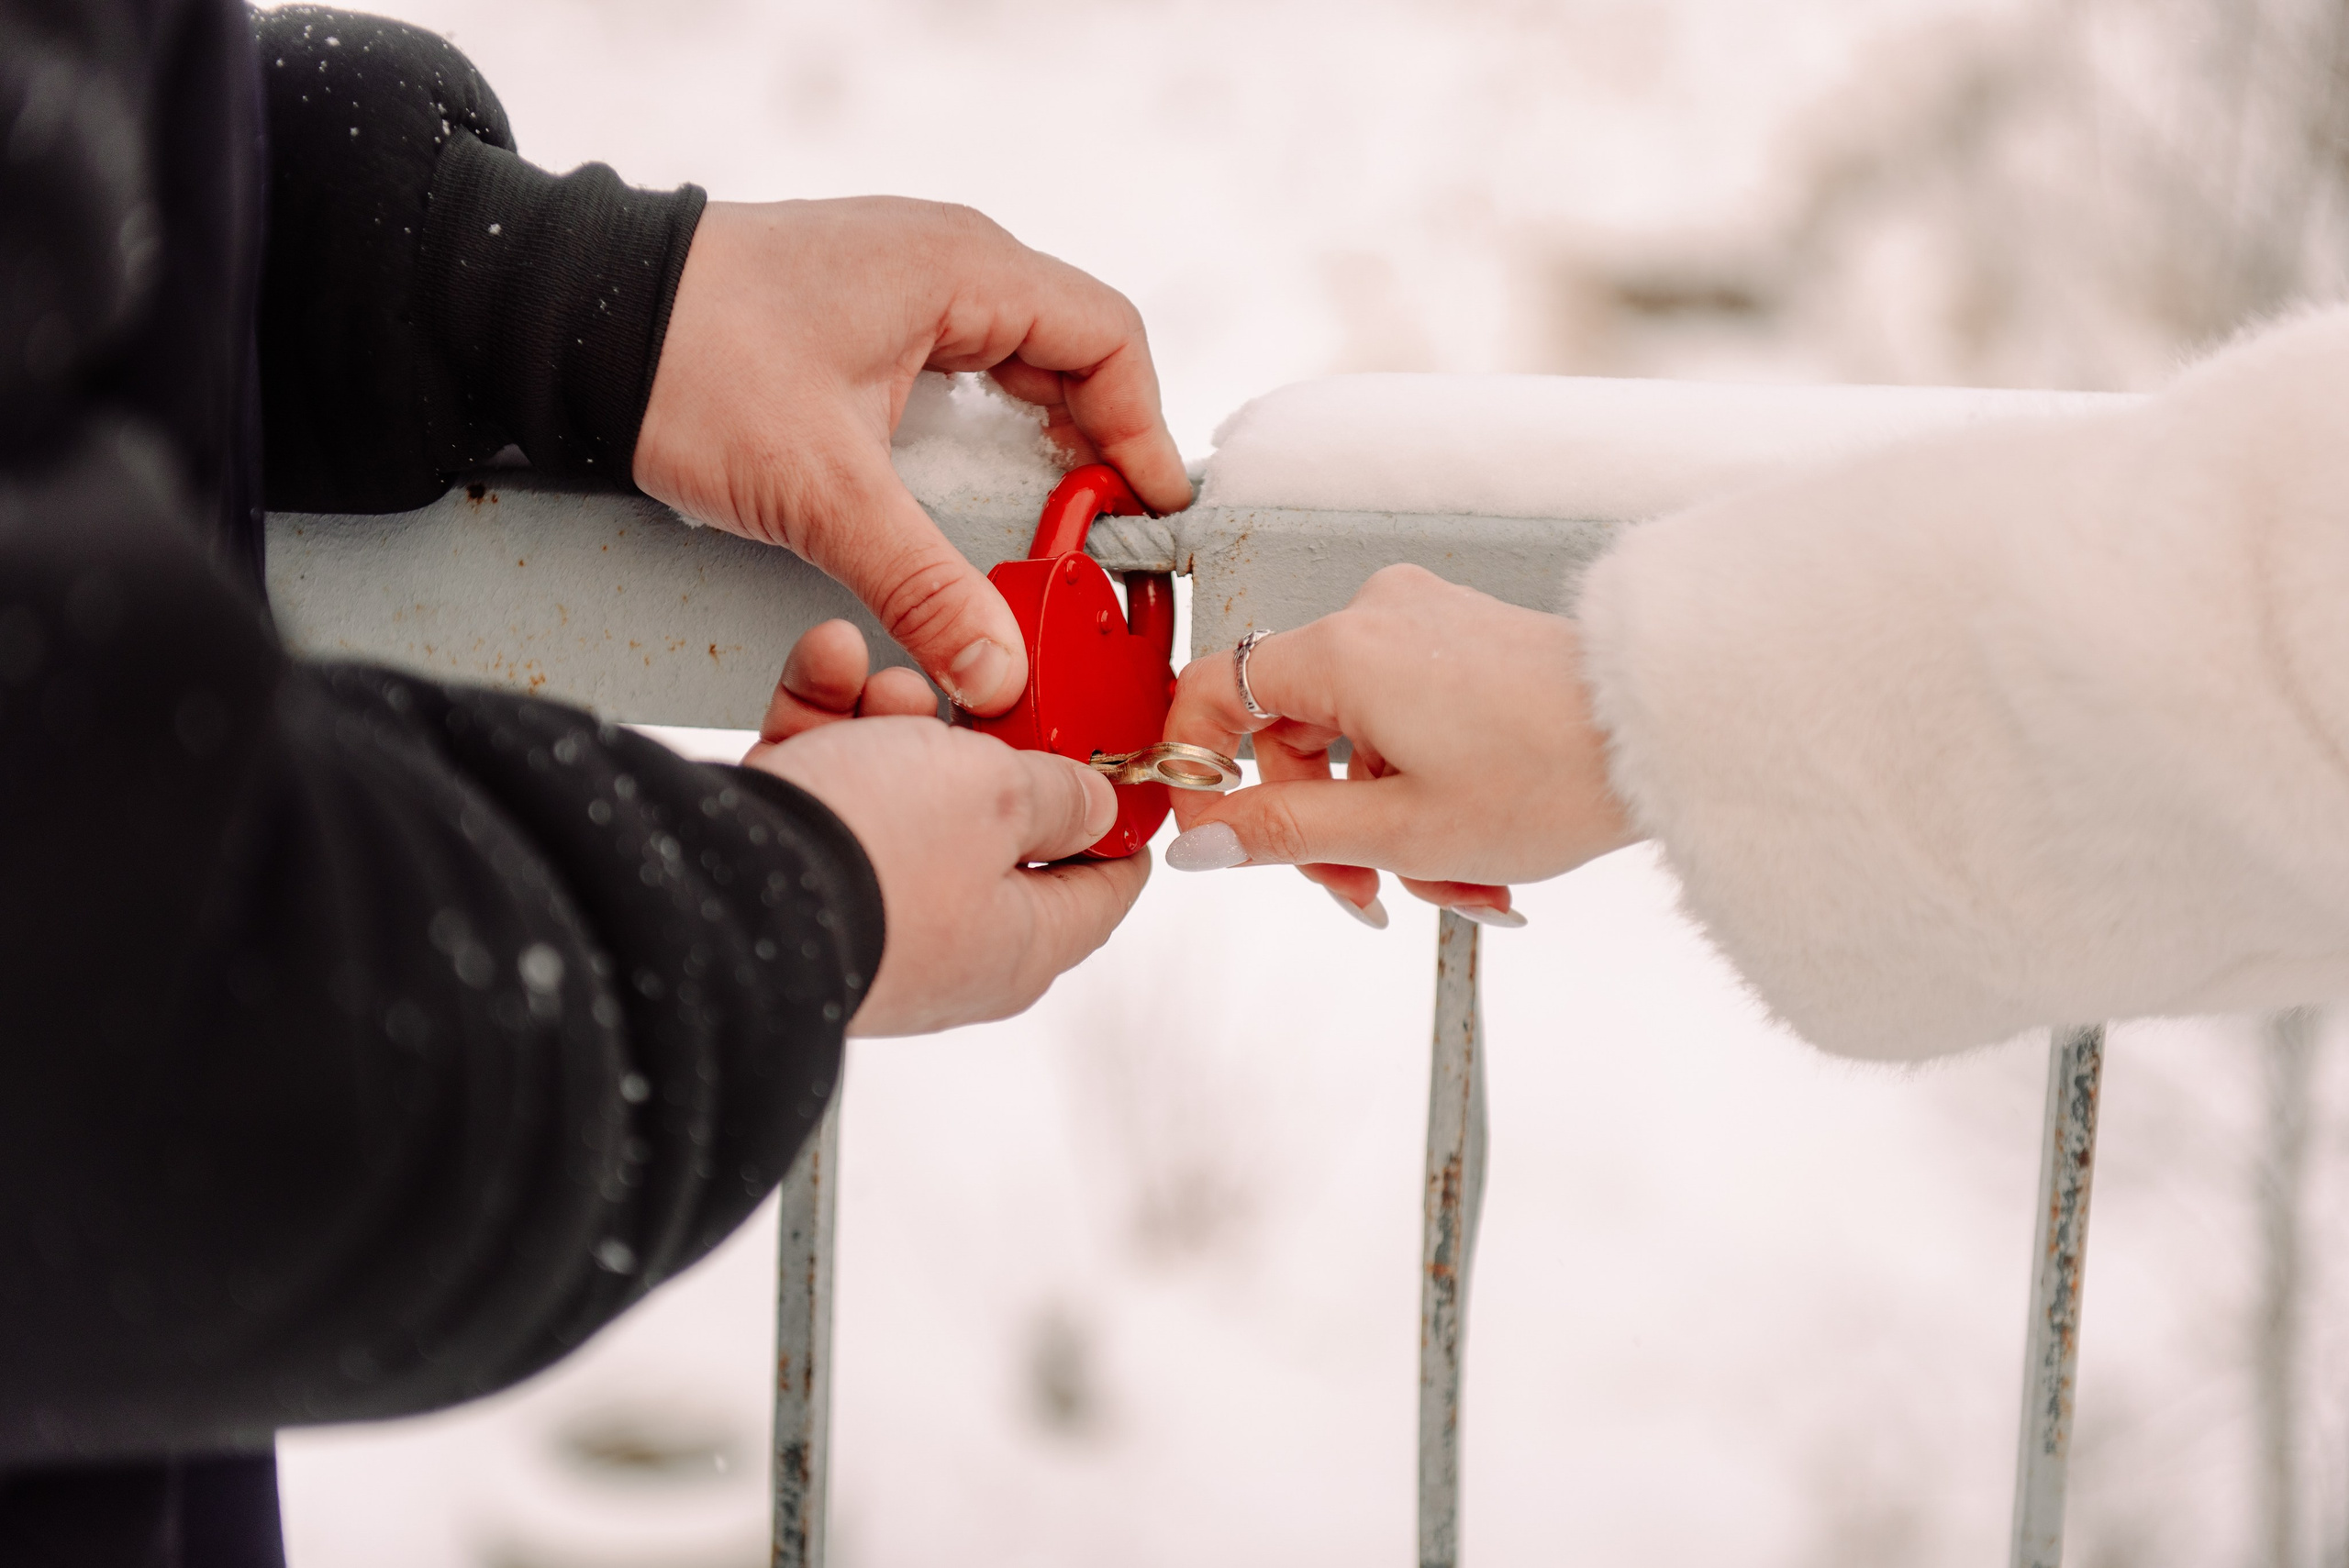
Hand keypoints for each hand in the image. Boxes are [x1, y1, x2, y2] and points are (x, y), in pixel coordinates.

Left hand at [636, 197, 1190, 715]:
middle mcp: (944, 262)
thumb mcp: (819, 490)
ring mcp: (900, 283)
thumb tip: (998, 672)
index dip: (1145, 431)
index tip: (1150, 515)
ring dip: (1044, 441)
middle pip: (1074, 353)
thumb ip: (922, 584)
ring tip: (1055, 528)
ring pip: (1017, 362)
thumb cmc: (686, 362)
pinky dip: (988, 428)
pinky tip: (977, 492)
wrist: (561, 318)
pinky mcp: (858, 315)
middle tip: (1104, 541)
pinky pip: (962, 367)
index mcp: (962, 269)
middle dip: (1099, 448)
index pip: (1109, 340)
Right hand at [742, 624, 1149, 1035]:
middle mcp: (946, 943)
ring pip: (902, 793)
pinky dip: (829, 727)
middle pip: (993, 824)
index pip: (1102, 887)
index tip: (1118, 760)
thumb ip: (1059, 794)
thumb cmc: (873, 854)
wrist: (718, 881)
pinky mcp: (795, 877)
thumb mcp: (1000, 793)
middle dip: (981, 739)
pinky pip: (830, 788)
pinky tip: (829, 668)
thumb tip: (1097, 809)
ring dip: (896, 718)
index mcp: (1019, 946)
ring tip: (884, 676)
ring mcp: (867, 911)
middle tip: (977, 692)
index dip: (1117, 816)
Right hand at [1159, 565, 1638, 924]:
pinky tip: (1473, 845)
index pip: (1213, 694)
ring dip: (1383, 820)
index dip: (1199, 773)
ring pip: (1352, 738)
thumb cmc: (1554, 774)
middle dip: (1321, 826)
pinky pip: (1403, 719)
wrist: (1667, 734)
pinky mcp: (1462, 639)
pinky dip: (1421, 785)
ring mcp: (1423, 623)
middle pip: (1289, 732)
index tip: (1218, 839)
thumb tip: (1198, 841)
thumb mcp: (1400, 830)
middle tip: (1366, 894)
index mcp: (1342, 651)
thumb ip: (1282, 834)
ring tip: (1452, 880)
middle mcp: (1375, 617)